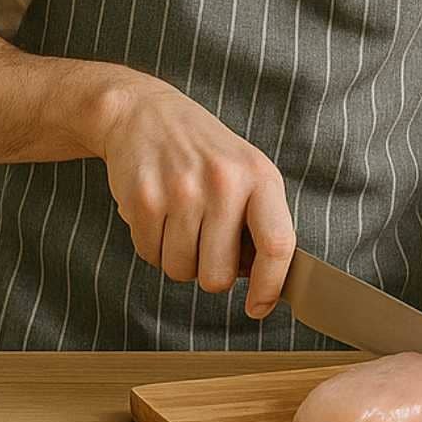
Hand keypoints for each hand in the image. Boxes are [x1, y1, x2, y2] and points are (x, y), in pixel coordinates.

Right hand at [84, 74, 295, 318]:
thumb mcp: (247, 172)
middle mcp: (224, 183)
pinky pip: (150, 256)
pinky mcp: (143, 199)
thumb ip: (261, 221)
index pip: (278, 245)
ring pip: (181, 271)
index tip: (259, 307)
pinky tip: (159, 215)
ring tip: (181, 222)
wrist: (144, 113)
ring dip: (180, 260)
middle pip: (219, 275)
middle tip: (207, 246)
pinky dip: (154, 247)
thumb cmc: (204, 152)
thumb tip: (265, 282)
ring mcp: (182, 191)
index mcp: (261, 177)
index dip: (270, 286)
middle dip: (211, 274)